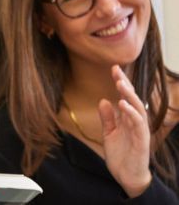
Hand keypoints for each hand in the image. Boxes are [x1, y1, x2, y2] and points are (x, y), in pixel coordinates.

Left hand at [98, 65, 151, 197]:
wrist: (126, 176)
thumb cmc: (121, 155)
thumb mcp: (109, 133)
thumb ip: (107, 118)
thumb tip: (104, 101)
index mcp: (127, 119)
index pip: (125, 97)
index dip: (121, 82)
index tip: (113, 68)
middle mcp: (135, 121)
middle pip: (132, 98)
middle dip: (125, 83)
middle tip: (116, 70)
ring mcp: (139, 130)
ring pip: (137, 108)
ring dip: (129, 95)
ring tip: (120, 84)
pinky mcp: (141, 140)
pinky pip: (138, 124)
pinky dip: (131, 113)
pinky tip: (123, 104)